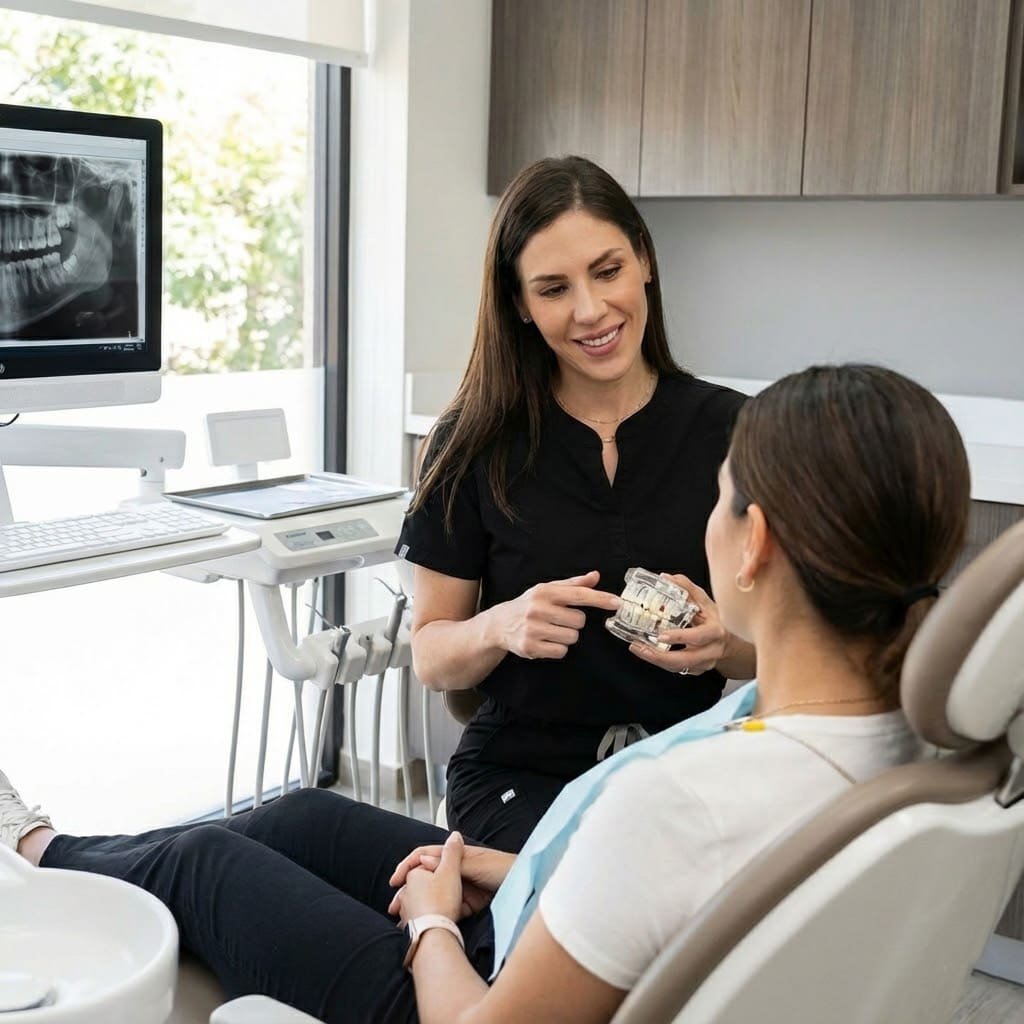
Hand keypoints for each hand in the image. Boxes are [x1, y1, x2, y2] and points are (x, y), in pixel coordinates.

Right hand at [389, 841, 514, 918]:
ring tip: (405, 921)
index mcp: (456, 855)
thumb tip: (423, 859)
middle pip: (426, 877)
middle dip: (408, 891)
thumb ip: (452, 863)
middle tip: (394, 908)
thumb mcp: (477, 865)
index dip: (407, 866)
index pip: (424, 856)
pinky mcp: (469, 903)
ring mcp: (462, 886)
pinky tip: (426, 925)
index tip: (395, 881)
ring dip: (420, 905)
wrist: (527, 885)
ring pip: (434, 894)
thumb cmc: (505, 869)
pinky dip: (437, 915)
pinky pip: (449, 908)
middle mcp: (456, 868)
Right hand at [489, 570, 619, 660]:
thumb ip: (573, 584)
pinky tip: (545, 642)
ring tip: (550, 631)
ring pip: (572, 637)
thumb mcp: (547, 590)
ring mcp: (533, 629)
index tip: (617, 603)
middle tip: (558, 620)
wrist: (498, 625)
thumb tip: (595, 576)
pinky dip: (557, 649)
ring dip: (566, 637)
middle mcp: (538, 609)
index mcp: (544, 592)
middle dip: (574, 622)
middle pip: (579, 621)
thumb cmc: (528, 605)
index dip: (600, 599)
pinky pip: (561, 652)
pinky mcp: (530, 647)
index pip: (578, 594)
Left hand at [628, 573, 735, 676]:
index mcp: (716, 632)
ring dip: (656, 660)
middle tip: (640, 647)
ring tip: (638, 649)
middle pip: (685, 659)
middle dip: (660, 656)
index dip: (680, 637)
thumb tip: (666, 578)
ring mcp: (705, 663)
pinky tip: (648, 653)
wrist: (732, 640)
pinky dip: (661, 663)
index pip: (698, 637)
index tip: (662, 635)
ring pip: (678, 667)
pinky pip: (677, 670)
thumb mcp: (705, 601)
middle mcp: (712, 650)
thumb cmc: (716, 618)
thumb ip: (687, 588)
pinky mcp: (697, 670)